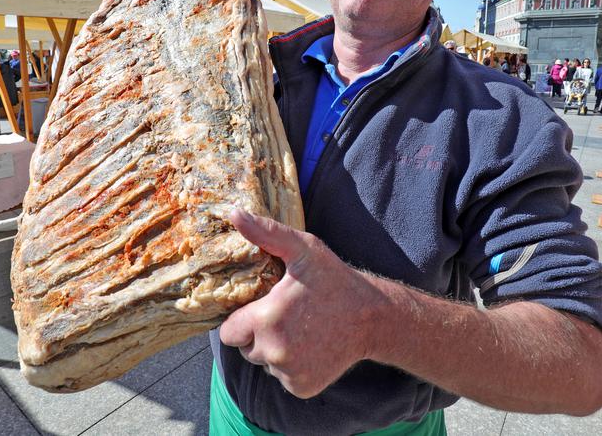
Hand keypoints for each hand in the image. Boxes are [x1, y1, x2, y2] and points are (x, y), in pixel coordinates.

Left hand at [219, 210, 384, 398]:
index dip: (242, 319)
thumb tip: (234, 214)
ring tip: (300, 329)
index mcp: (266, 320)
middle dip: (258, 334)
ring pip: (265, 362)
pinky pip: (283, 376)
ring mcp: (289, 373)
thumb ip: (266, 233)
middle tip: (284, 316)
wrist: (373, 317)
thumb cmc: (334, 280)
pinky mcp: (302, 387)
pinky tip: (310, 346)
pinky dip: (292, 365)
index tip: (261, 308)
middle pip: (246, 349)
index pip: (228, 332)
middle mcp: (274, 352)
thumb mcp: (303, 249)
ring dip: (275, 349)